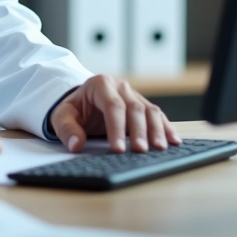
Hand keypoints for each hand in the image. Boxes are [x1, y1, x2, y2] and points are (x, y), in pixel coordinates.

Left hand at [49, 75, 180, 153]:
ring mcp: (134, 95)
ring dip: (157, 130)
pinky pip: (158, 115)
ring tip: (160, 148)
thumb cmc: (74, 109)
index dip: (116, 128)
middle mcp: (120, 87)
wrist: (82, 102)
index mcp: (101, 84)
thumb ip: (67, 129)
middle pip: (134, 108)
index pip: (112, 106)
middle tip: (140, 151)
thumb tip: (76, 145)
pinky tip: (173, 141)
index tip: (117, 149)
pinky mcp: (143, 106)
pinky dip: (166, 128)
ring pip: (150, 110)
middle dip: (139, 131)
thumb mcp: (62, 116)